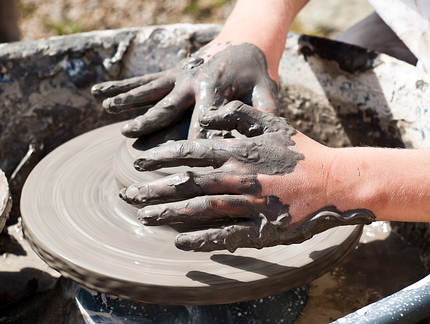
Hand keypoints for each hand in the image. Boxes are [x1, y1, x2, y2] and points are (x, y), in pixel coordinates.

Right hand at [91, 42, 277, 138]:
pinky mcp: (170, 74)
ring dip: (127, 101)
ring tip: (106, 108)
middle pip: (168, 107)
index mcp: (216, 89)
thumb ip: (263, 111)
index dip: (195, 142)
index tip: (180, 165)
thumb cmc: (255, 72)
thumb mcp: (266, 89)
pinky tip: (98, 92)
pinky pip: (143, 81)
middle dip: (150, 125)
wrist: (242, 42)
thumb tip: (262, 138)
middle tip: (132, 142)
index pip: (205, 121)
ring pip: (149, 91)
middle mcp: (192, 82)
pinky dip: (120, 87)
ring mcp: (178, 77)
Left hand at [120, 101, 374, 251]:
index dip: (163, 157)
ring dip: (169, 213)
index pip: (192, 152)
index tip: (140, 162)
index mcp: (241, 150)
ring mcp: (250, 204)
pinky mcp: (261, 229)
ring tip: (144, 216)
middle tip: (129, 195)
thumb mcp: (275, 122)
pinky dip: (201, 239)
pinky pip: (225, 236)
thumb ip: (241, 114)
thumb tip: (212, 111)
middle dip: (155, 188)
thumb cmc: (303, 152)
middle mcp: (240, 176)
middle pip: (188, 182)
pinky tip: (179, 241)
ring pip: (200, 209)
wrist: (335, 183)